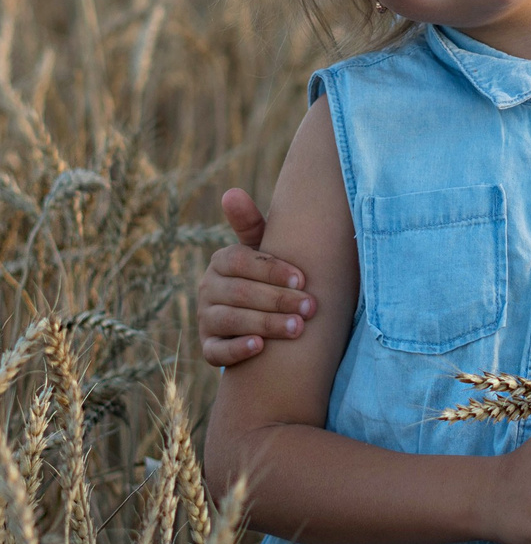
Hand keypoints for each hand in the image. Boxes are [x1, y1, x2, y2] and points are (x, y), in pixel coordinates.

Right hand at [197, 188, 315, 367]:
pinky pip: (216, 351)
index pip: (242, 262)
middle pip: (240, 293)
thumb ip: (252, 222)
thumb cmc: (269, 273)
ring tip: (297, 328)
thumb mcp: (263, 247)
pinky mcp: (208, 346)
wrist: (259, 312)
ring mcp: (206, 318)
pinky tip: (259, 347)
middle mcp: (209, 287)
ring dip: (266, 324)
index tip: (303, 278)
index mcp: (222, 260)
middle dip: (278, 300)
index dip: (272, 270)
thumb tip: (230, 192)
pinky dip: (237, 350)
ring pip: (231, 321)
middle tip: (311, 307)